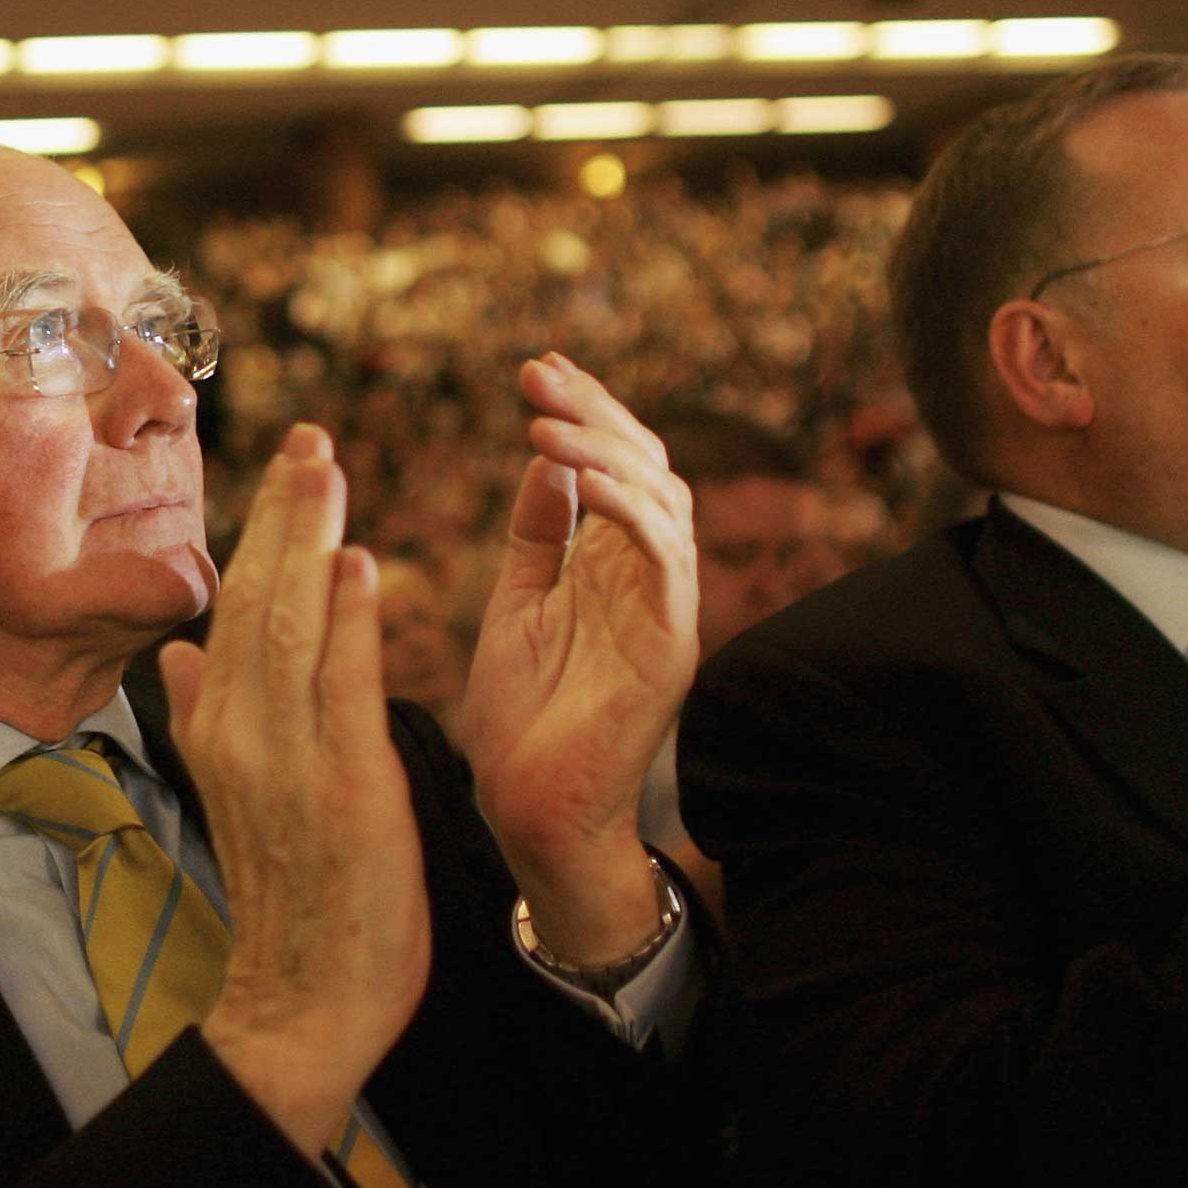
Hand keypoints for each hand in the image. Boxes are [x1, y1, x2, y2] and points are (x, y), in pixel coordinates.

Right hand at [158, 425, 428, 1153]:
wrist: (306, 999)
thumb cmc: (292, 895)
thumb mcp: (235, 796)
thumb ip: (208, 718)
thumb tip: (178, 652)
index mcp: (220, 731)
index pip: (236, 610)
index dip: (261, 533)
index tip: (290, 464)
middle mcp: (242, 735)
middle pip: (256, 600)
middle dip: (283, 513)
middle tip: (311, 436)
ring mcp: (287, 762)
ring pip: (289, 628)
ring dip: (309, 542)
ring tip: (328, 470)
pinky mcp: (342, 790)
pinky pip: (341, 690)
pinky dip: (347, 623)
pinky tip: (359, 565)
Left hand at [460, 354, 698, 964]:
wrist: (529, 818)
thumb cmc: (521, 722)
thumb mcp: (516, 605)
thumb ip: (536, 535)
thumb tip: (544, 456)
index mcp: (614, 569)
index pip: (620, 469)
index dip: (587, 414)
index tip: (538, 369)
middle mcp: (651, 583)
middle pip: (649, 469)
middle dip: (596, 414)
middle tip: (537, 373)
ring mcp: (667, 614)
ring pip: (664, 502)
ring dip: (606, 451)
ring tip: (543, 422)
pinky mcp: (671, 648)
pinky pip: (665, 559)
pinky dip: (629, 510)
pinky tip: (581, 478)